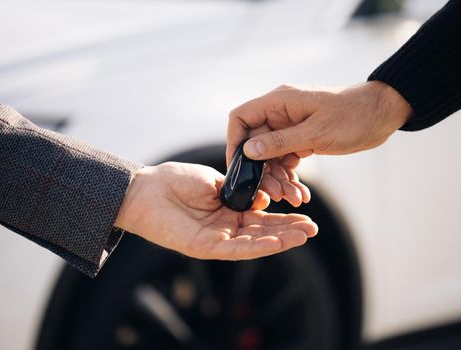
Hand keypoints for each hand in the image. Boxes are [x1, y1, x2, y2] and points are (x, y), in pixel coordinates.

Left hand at [114, 162, 317, 259]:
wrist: (146, 189)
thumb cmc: (175, 181)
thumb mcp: (215, 181)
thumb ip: (238, 191)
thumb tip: (261, 199)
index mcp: (229, 209)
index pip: (262, 216)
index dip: (283, 216)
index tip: (304, 210)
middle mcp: (226, 227)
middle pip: (263, 231)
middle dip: (289, 230)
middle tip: (314, 229)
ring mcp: (217, 238)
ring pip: (254, 243)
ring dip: (280, 240)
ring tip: (305, 235)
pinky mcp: (205, 247)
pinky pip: (237, 249)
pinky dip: (258, 246)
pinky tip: (277, 242)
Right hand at [227, 81, 411, 205]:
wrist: (382, 114)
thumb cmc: (353, 116)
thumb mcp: (316, 132)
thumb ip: (280, 142)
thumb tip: (248, 151)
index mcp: (279, 102)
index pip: (241, 118)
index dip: (235, 142)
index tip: (239, 168)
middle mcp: (280, 113)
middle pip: (255, 143)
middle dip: (262, 171)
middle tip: (274, 195)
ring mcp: (291, 126)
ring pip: (271, 156)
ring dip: (279, 179)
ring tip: (294, 199)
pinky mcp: (302, 139)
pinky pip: (287, 159)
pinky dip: (291, 177)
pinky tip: (300, 193)